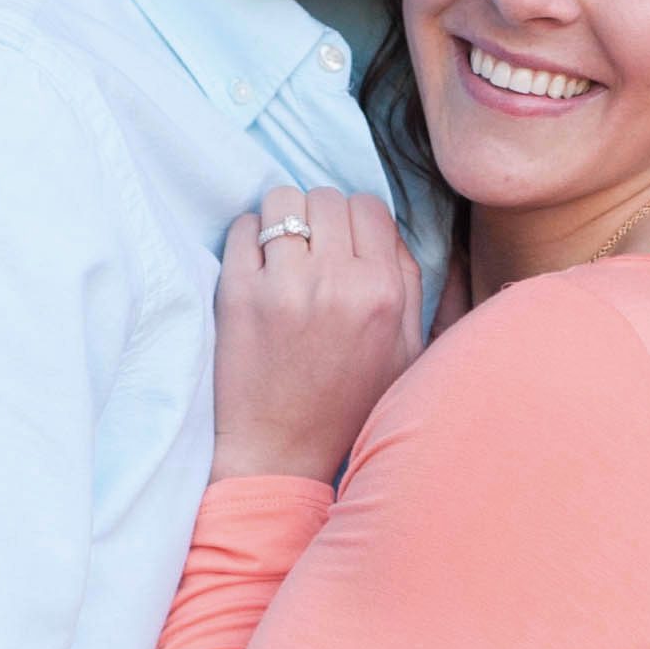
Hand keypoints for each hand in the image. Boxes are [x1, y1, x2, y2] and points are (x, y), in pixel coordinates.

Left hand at [212, 185, 420, 484]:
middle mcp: (338, 283)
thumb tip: (389, 231)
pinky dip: (248, 237)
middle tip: (309, 251)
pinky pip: (243, 227)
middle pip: (326, 197)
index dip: (354, 221)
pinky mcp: (239, 293)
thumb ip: (410, 284)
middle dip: (318, 217)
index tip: (341, 245)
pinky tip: (256, 266)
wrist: (282, 451)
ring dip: (281, 220)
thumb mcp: (406, 351)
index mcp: (383, 294)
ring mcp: (285, 286)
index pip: (369, 207)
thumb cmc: (348, 405)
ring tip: (281, 253)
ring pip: (282, 201)